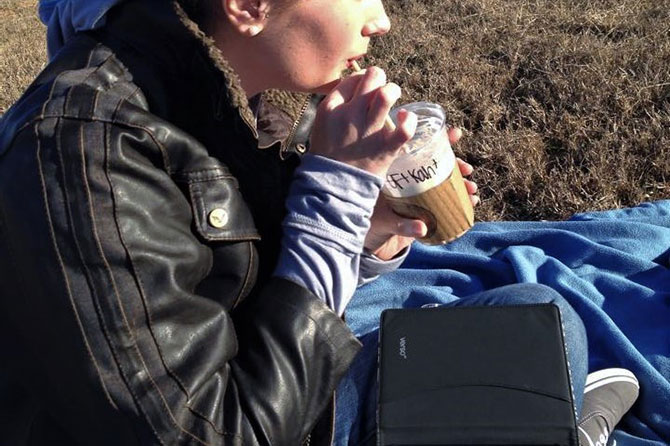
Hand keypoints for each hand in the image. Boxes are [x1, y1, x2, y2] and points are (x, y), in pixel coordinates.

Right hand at [309, 67, 416, 176]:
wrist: (333, 185)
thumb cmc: (328, 152)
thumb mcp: (322, 122)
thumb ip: (337, 102)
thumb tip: (358, 81)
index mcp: (331, 108)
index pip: (352, 78)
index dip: (361, 78)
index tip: (363, 87)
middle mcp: (350, 115)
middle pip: (371, 77)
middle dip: (379, 76)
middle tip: (379, 86)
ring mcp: (369, 131)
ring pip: (387, 94)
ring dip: (393, 90)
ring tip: (392, 95)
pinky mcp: (386, 147)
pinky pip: (405, 127)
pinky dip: (409, 119)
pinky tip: (405, 117)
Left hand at [364, 127, 479, 259]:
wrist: (374, 242)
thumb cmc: (372, 226)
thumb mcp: (384, 222)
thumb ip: (401, 225)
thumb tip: (422, 228)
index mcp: (396, 173)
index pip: (417, 149)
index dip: (437, 139)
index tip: (456, 133)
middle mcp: (410, 179)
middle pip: (436, 164)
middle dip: (456, 165)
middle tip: (467, 170)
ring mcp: (420, 192)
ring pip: (444, 181)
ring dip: (461, 183)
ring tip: (472, 190)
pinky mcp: (426, 207)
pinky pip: (446, 199)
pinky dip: (460, 200)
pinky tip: (471, 202)